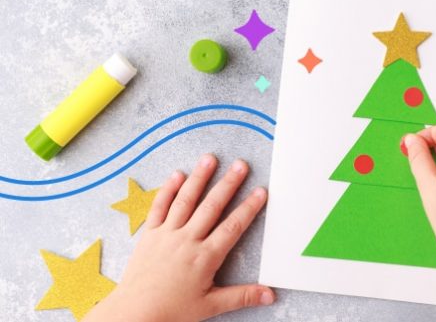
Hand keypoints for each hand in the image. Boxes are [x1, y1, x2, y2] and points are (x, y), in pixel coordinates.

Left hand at [84, 154, 273, 321]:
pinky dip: (168, 190)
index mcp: (205, 257)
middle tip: (240, 165)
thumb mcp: (211, 306)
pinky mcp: (150, 234)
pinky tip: (178, 175)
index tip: (261, 192)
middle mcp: (187, 240)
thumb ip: (242, 296)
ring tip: (210, 159)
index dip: (249, 208)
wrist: (134, 313)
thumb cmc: (172, 311)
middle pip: (212, 207)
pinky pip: (159, 207)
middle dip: (228, 184)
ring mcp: (167, 234)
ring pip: (186, 200)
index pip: (232, 227)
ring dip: (199, 178)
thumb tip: (270, 294)